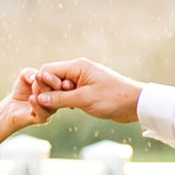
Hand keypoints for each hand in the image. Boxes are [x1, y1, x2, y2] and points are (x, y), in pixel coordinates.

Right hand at [17, 59, 141, 123]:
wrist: (135, 103)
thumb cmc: (112, 98)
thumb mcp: (84, 100)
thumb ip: (59, 99)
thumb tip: (38, 99)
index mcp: (77, 66)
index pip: (47, 70)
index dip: (41, 84)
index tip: (41, 99)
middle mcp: (78, 70)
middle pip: (52, 77)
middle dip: (48, 91)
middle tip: (51, 105)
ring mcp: (83, 79)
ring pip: (60, 86)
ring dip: (58, 97)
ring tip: (66, 107)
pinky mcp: (87, 89)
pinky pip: (69, 92)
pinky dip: (66, 100)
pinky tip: (73, 108)